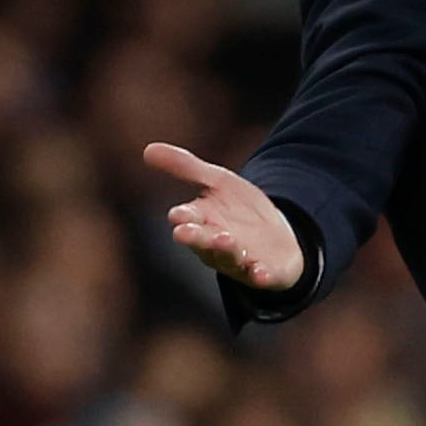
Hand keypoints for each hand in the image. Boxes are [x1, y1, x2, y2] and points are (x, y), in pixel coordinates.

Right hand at [144, 142, 305, 290]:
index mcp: (202, 222)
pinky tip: (261, 274)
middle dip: (195, 237)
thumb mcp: (217, 181)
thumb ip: (186, 167)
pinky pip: (261, 276)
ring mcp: (240, 260)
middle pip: (203, 241)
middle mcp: (216, 245)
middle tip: (184, 233)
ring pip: (229, 258)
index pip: (188, 219)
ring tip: (226, 240)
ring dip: (226, 251)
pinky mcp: (264, 272)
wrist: (277, 235)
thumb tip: (147, 149)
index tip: (177, 214)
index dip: (183, 216)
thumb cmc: (238, 209)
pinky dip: (260, 276)